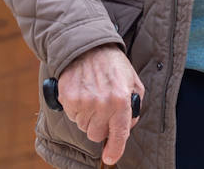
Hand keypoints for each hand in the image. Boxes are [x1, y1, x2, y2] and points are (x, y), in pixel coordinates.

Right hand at [55, 45, 143, 163]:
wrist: (88, 45)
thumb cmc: (113, 64)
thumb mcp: (133, 81)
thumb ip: (135, 105)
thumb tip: (127, 127)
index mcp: (121, 101)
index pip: (119, 135)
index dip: (114, 150)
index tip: (110, 157)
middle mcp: (102, 104)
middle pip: (97, 135)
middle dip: (100, 126)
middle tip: (101, 108)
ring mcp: (83, 102)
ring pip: (83, 126)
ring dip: (87, 117)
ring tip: (92, 96)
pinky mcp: (68, 98)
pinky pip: (72, 115)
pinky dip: (76, 108)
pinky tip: (82, 92)